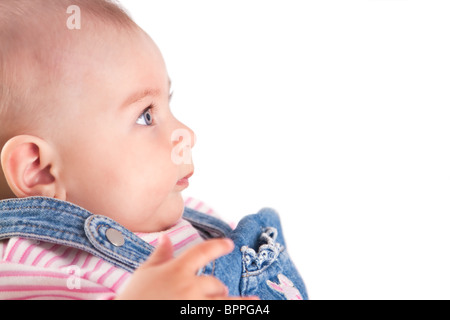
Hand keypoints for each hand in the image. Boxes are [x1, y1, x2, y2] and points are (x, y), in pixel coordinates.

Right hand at [116, 235, 256, 299]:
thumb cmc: (134, 298)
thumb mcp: (144, 274)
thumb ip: (159, 256)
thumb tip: (166, 238)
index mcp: (177, 270)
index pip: (202, 252)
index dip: (218, 246)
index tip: (229, 244)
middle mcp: (189, 287)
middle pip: (215, 283)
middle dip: (215, 288)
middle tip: (213, 291)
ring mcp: (195, 305)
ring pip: (223, 301)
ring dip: (229, 301)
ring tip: (242, 300)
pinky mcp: (197, 319)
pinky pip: (222, 312)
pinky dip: (232, 309)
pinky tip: (248, 307)